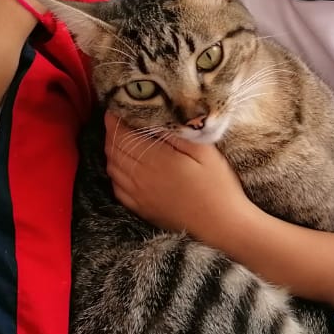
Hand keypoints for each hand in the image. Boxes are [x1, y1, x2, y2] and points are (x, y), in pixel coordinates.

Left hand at [104, 113, 250, 236]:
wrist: (221, 226)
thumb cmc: (218, 186)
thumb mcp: (205, 152)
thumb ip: (179, 133)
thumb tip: (158, 118)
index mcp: (156, 160)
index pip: (122, 135)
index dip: (115, 119)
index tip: (118, 107)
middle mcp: (141, 177)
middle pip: (113, 149)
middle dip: (111, 131)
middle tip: (118, 119)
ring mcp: (138, 195)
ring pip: (111, 167)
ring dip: (111, 151)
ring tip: (120, 139)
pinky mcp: (140, 208)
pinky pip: (116, 187)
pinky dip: (115, 172)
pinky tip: (124, 167)